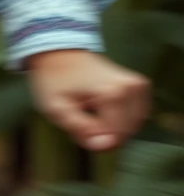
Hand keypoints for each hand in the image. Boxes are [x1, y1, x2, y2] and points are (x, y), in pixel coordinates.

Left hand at [25, 49, 151, 151]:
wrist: (58, 51)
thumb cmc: (54, 79)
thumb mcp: (56, 107)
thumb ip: (79, 129)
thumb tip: (103, 145)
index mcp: (113, 92)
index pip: (115, 137)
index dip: (95, 138)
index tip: (78, 128)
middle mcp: (131, 87)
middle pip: (125, 133)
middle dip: (104, 132)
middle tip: (83, 117)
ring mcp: (138, 85)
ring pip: (132, 127)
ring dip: (113, 126)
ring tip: (91, 110)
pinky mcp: (140, 85)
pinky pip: (137, 116)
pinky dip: (121, 118)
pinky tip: (104, 107)